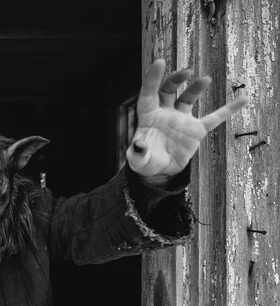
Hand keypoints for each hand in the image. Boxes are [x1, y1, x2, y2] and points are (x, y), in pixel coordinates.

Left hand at [126, 59, 247, 185]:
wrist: (160, 169)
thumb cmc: (145, 161)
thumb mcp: (138, 159)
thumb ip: (137, 153)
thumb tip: (138, 146)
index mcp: (148, 115)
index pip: (149, 92)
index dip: (152, 78)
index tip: (159, 62)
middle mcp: (165, 112)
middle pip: (168, 90)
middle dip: (175, 79)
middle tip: (186, 72)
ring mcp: (181, 119)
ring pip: (188, 98)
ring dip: (195, 88)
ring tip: (205, 79)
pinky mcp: (196, 130)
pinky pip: (214, 118)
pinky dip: (228, 110)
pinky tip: (242, 99)